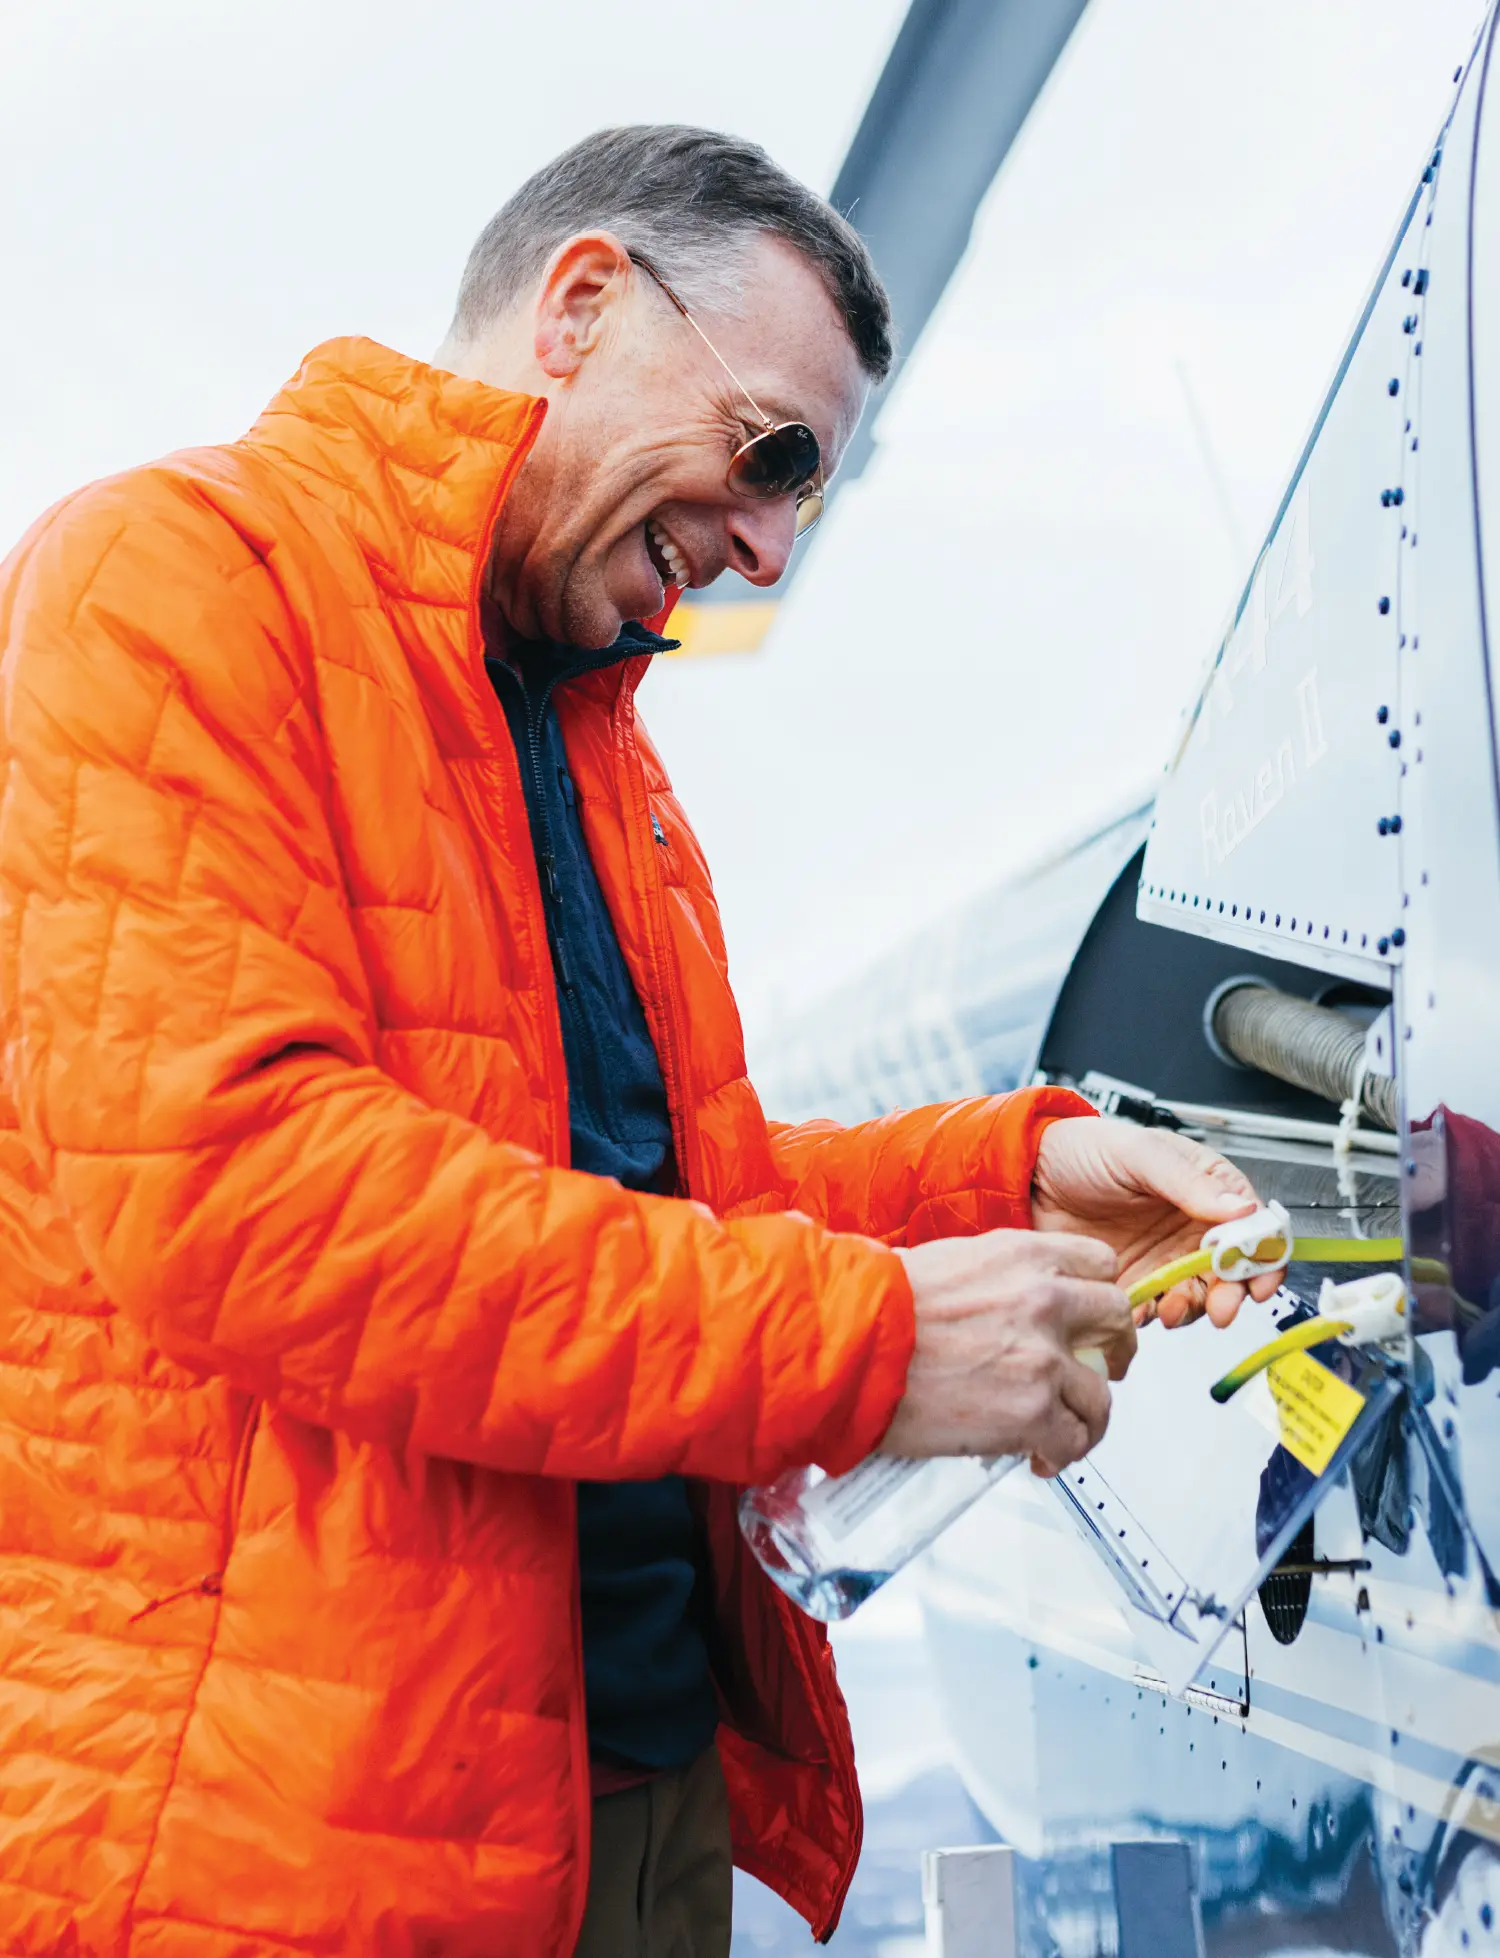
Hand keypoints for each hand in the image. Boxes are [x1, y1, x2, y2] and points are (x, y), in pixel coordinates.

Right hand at [884, 1228, 1134, 1476]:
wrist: (849, 1348)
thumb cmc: (877, 1307)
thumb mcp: (948, 1264)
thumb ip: (996, 1280)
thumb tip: (1008, 1303)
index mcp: (1023, 1256)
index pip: (1100, 1264)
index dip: (1097, 1294)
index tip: (1090, 1314)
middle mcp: (1044, 1300)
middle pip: (1117, 1322)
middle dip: (1111, 1352)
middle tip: (1098, 1369)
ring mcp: (1042, 1358)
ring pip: (1100, 1395)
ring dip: (1084, 1416)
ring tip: (1063, 1429)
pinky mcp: (1031, 1412)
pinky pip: (1072, 1441)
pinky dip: (1060, 1454)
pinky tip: (1039, 1456)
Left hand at [1031, 1117, 1283, 1328]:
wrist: (1028, 1177)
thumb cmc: (1083, 1150)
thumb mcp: (1138, 1154)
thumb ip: (1188, 1182)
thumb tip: (1242, 1209)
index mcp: (1205, 1187)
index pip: (1253, 1225)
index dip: (1264, 1255)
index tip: (1260, 1281)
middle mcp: (1192, 1226)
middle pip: (1234, 1269)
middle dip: (1233, 1293)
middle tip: (1221, 1309)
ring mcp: (1166, 1256)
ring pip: (1202, 1294)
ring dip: (1196, 1310)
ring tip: (1172, 1310)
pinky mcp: (1137, 1281)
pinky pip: (1160, 1308)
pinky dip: (1158, 1316)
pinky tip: (1141, 1312)